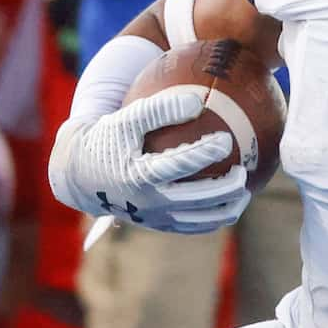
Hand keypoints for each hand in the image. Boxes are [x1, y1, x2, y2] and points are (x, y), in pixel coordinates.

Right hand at [48, 84, 248, 234]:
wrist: (82, 176)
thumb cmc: (106, 140)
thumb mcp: (125, 119)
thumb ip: (158, 109)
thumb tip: (196, 101)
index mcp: (139, 175)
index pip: (179, 165)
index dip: (205, 152)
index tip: (227, 139)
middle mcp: (150, 202)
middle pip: (198, 199)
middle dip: (226, 187)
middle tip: (243, 170)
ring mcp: (156, 219)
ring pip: (201, 220)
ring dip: (227, 208)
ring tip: (245, 191)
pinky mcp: (160, 226)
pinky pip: (194, 226)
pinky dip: (215, 218)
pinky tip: (230, 201)